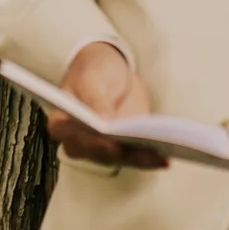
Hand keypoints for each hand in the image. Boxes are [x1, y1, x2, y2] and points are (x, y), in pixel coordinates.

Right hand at [49, 41, 168, 169]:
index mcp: (62, 125)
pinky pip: (135, 155)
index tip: (113, 145)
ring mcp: (101, 147)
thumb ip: (95, 100)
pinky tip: (166, 156)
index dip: (95, 144)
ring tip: (164, 157)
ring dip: (144, 159)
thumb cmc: (92, 71)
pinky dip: (150, 157)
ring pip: (122, 158)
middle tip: (150, 152)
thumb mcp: (91, 78)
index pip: (77, 139)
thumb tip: (103, 124)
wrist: (107, 70)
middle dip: (127, 154)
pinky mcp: (122, 145)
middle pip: (103, 154)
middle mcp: (79, 143)